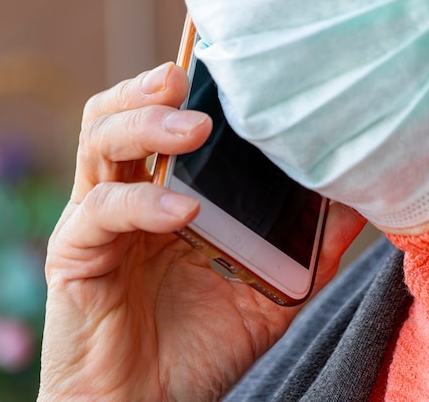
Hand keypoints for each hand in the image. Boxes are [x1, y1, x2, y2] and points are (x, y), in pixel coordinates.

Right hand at [37, 62, 366, 401]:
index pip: (158, 124)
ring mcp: (96, 224)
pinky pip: (100, 212)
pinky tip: (182, 212)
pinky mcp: (74, 256)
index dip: (180, 94)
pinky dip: (142, 203)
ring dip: (142, 126)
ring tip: (192, 128)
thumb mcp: (265, 293)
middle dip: (148, 92)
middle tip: (186, 82)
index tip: (227, 79)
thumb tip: (354, 201)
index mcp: (162, 198)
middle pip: (116, 117)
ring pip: (97, 145)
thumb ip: (302, 247)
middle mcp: (124, 200)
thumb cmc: (199, 350)